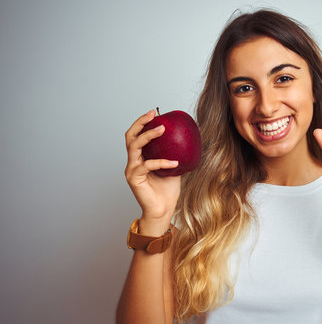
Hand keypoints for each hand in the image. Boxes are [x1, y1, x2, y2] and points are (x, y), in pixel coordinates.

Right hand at [124, 110, 181, 225]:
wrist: (163, 210)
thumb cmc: (167, 190)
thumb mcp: (174, 167)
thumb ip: (175, 154)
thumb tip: (189, 140)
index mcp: (140, 157)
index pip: (136, 135)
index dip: (142, 123)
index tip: (154, 113)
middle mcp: (133, 161)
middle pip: (130, 136)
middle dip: (140, 123)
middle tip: (153, 115)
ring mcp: (132, 170)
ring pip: (134, 147)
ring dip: (148, 136)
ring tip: (162, 130)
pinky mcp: (134, 179)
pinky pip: (147, 165)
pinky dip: (162, 162)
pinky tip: (174, 162)